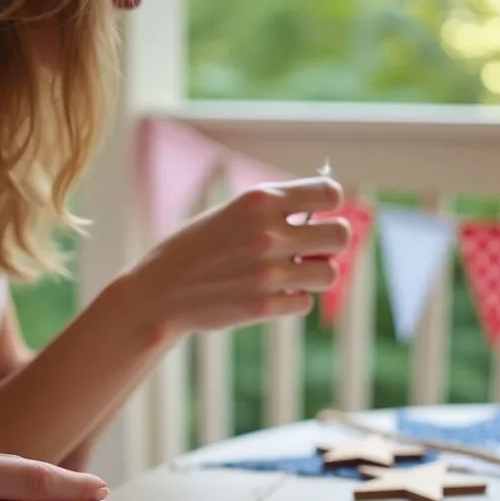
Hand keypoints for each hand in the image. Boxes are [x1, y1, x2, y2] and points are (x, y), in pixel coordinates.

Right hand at [136, 176, 350, 334]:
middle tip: (310, 251)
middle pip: (340, 234)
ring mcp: (268, 272)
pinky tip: (269, 295)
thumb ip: (275, 210)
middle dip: (330, 244)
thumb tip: (325, 215)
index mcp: (260, 200)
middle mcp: (268, 233)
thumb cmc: (197, 250)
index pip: (330, 193)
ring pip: (329, 273)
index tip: (317, 217)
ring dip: (314, 275)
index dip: (330, 206)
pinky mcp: (264, 306)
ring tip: (292, 275)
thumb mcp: (233, 213)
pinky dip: (292, 300)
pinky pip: (305, 301)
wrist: (159, 294)